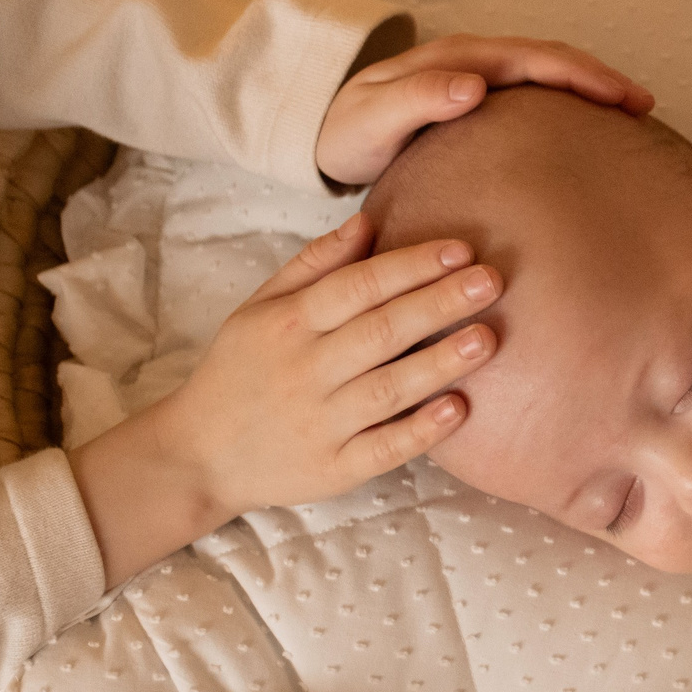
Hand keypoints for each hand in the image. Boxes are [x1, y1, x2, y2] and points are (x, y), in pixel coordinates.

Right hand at [68, 214, 502, 583]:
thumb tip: (368, 221)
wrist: (199, 454)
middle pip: (381, 332)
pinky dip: (420, 430)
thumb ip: (315, 264)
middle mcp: (305, 372)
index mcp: (288, 324)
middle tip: (492, 281)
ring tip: (489, 337)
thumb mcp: (260, 307)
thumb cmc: (243, 369)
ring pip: (389, 389)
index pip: (358, 287)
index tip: (461, 249)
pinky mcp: (333, 470)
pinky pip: (382, 450)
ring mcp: (319, 424)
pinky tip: (459, 409)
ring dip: (441, 363)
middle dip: (439, 304)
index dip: (410, 266)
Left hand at [317, 33, 653, 186]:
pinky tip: (592, 126)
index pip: (533, 58)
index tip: (620, 99)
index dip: (581, 74)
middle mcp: (474, 59)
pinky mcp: (481, 97)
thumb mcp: (370, 121)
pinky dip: (570, 100)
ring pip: (548, 70)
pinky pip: (536, 90)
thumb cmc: (347, 133)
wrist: (324, 134)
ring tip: (633, 113)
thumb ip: (416, 100)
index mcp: (457, 60)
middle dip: (602, 77)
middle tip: (645, 106)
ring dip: (592, 85)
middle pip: (552, 57)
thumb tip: (475, 86)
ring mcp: (480, 75)